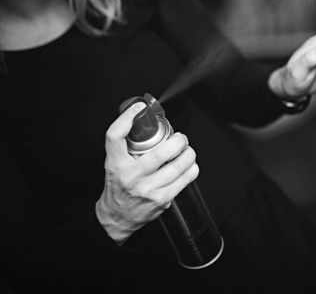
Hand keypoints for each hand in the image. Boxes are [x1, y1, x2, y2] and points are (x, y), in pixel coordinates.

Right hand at [95, 103, 198, 244]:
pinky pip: (184, 179)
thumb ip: (126, 144)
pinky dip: (191, 168)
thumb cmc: (119, 185)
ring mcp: (147, 189)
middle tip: (180, 138)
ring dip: (189, 154)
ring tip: (187, 150)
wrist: (117, 217)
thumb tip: (143, 117)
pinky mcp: (161, 200)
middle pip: (161, 152)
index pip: (115, 136)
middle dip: (178, 141)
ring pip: (178, 166)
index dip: (127, 118)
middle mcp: (131, 176)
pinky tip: (189, 165)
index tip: (139, 108)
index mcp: (116, 164)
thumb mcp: (114, 162)